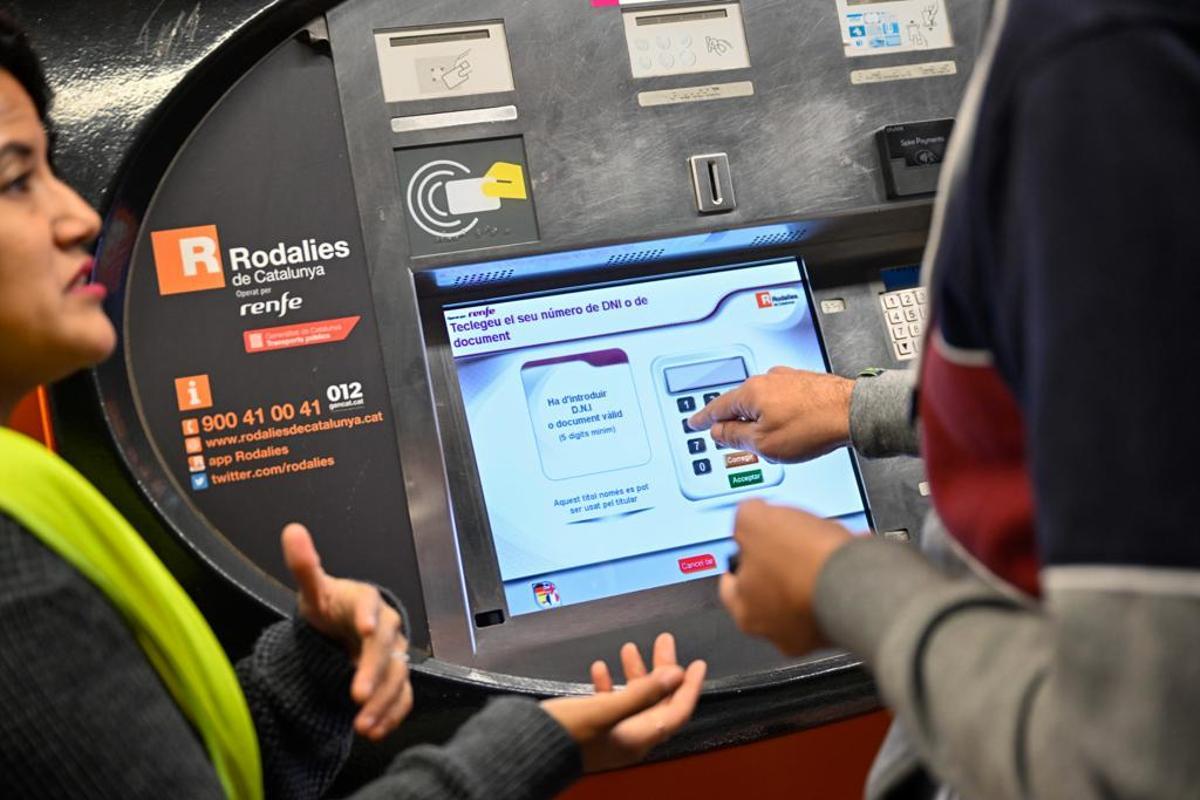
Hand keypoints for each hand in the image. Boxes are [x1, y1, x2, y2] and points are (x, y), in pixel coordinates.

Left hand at [281, 523, 412, 740]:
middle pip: (385, 647)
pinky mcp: (395, 676)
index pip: (370, 604)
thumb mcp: (313, 589)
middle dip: (372, 671)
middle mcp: (385, 626)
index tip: (364, 630)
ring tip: (361, 725)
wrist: (344, 629)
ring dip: (382, 701)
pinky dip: (391, 714)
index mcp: (365, 600)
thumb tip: (292, 530)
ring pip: (397, 675)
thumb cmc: (329, 607)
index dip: (369, 616)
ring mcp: (393, 653)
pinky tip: (374, 731)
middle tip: (355, 694)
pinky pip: (402, 695)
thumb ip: (305, 564)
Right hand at [542, 633, 705, 771]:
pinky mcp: (594, 729)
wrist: (527, 750)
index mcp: (639, 737)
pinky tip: (601, 669)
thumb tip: (674, 675)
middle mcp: (629, 737)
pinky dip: (610, 684)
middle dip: (661, 669)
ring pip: (634, 699)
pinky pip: (610, 704)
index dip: (690, 686)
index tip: (697, 664)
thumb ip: (643, 691)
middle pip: (657, 700)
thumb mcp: (608, 708)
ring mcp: (612, 734)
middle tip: (662, 642)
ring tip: (629, 648)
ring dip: (634, 672)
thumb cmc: (567, 735)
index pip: (677, 710)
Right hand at [688, 367, 853, 462]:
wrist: (853, 413)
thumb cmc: (812, 426)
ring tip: (775, 441)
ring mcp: (787, 378)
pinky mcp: (804, 382)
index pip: (717, 407)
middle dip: (737, 422)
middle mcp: (766, 379)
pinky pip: (781, 399)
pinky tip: (792, 428)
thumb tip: (719, 432)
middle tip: (735, 439)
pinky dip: (780, 413)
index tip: (694, 422)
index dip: (703, 418)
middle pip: (740, 404)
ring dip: (762, 420)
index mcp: (750, 393)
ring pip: (763, 402)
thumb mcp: (764, 444)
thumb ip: (736, 437)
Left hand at [719, 500, 851, 655]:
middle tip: (789, 539)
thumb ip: (744, 517)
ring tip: (823, 539)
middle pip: (771, 587)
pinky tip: (845, 549)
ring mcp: (814, 631)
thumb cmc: (803, 560)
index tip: (746, 546)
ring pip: (806, 587)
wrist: (860, 578)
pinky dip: (840, 570)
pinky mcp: (845, 623)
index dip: (738, 557)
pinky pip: (837, 590)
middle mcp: (778, 630)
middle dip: (780, 559)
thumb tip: (749, 514)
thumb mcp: (753, 518)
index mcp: (747, 611)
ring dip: (813, 563)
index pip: (730, 585)